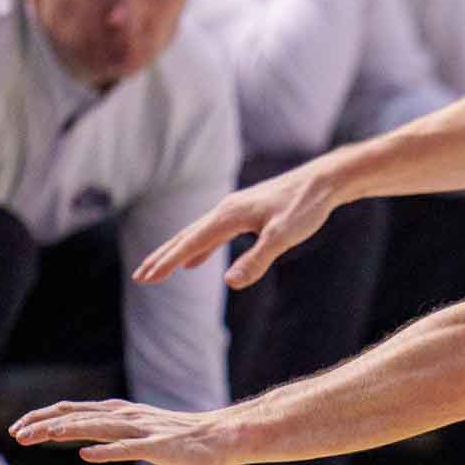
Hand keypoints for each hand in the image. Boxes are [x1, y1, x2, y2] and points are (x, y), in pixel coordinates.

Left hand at [9, 399, 233, 464]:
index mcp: (121, 414)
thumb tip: (87, 443)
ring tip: (43, 435)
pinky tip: (87, 454)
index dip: (43, 418)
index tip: (17, 429)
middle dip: (44, 424)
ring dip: (70, 430)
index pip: (74, 412)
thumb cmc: (183, 439)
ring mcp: (144, 431)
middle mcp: (128, 417)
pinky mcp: (160, 447)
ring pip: (100, 428)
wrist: (222, 437)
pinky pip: (130, 449)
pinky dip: (107, 451)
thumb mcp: (141, 432)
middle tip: (14, 433)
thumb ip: (115, 434)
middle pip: (79, 417)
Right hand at [134, 159, 335, 288]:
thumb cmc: (306, 207)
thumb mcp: (283, 237)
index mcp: (229, 215)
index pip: (191, 243)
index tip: (146, 279)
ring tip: (160, 268)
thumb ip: (257, 260)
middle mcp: (227, 209)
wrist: (325, 180)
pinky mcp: (247, 212)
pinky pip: (214, 233)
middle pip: (186, 236)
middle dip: (163, 257)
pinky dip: (200, 247)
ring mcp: (236, 209)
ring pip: (198, 233)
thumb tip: (230, 283)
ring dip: (178, 252)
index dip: (168, 262)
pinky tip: (197, 259)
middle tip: (140, 277)